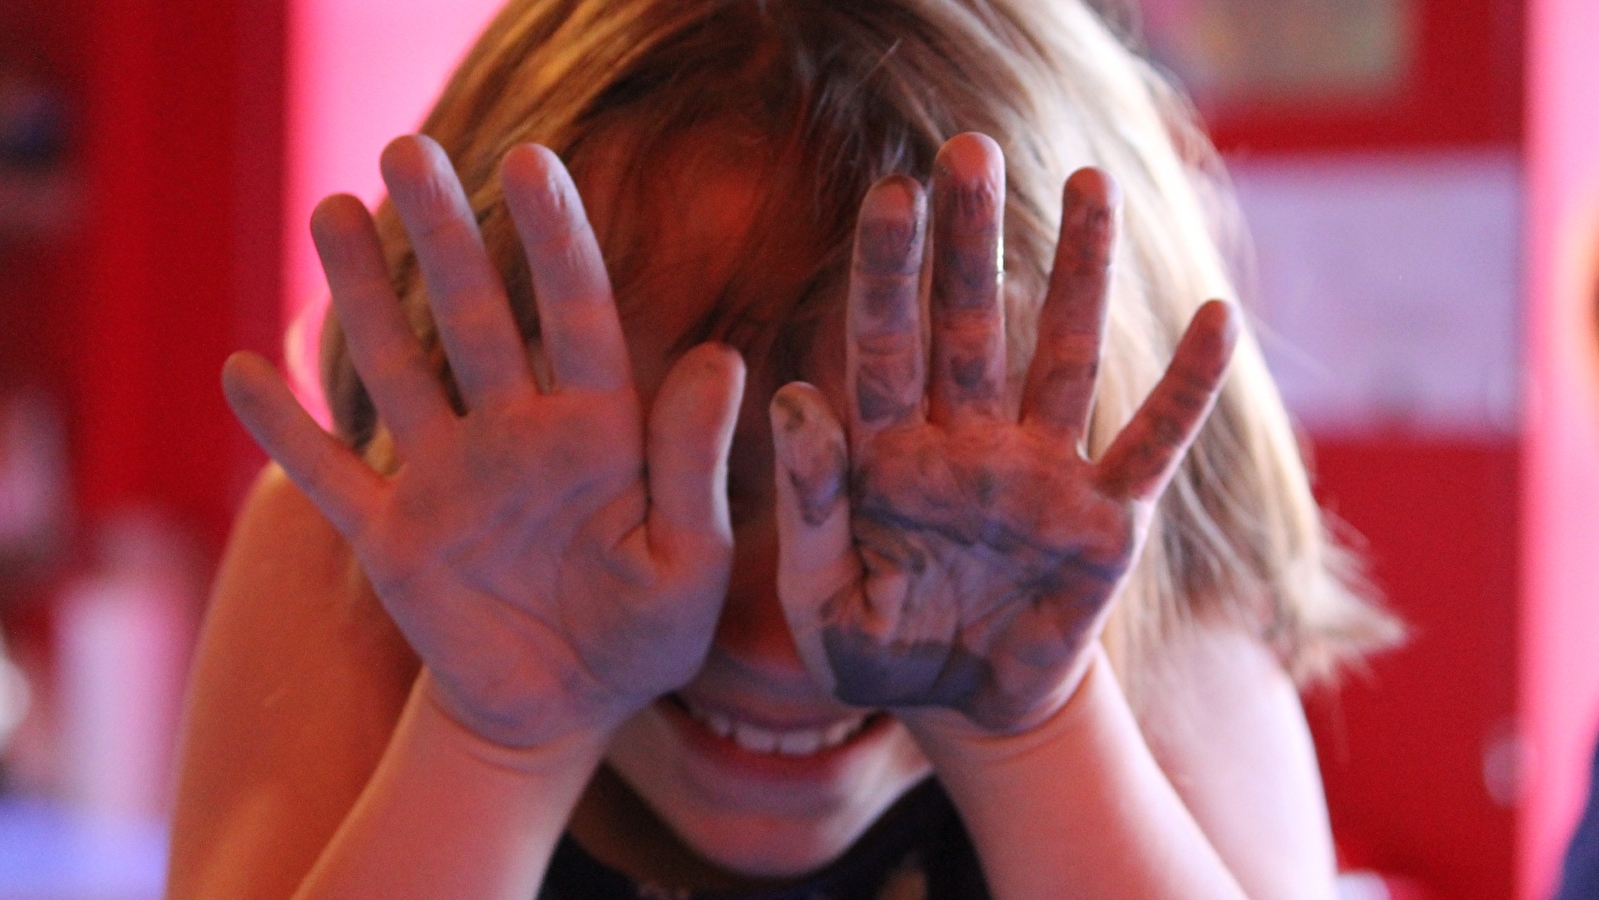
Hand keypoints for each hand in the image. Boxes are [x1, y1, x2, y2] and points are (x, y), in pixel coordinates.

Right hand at [222, 136, 743, 747]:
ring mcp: (446, 477)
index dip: (555, 240)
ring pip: (396, 369)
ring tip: (335, 212)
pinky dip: (285, 431)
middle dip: (444, 236)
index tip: (530, 160)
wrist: (566, 708)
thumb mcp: (687, 560)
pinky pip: (327, 476)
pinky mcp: (391, 535)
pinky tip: (243, 369)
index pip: (575, 315)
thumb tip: (722, 358)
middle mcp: (515, 434)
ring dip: (361, 296)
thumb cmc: (645, 635)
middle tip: (409, 149)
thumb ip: (692, 464)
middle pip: (473, 317)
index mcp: (596, 431)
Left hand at [770, 134, 1236, 734]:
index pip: (885, 348)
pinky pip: (1152, 444)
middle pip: (973, 326)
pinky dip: (1186, 390)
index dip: (888, 275)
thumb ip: (810, 504)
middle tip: (970, 148)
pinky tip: (1216, 317)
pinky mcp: (1105, 522)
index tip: (890, 197)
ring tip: (1089, 182)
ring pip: (1064, 358)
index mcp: (889, 457)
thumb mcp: (822, 597)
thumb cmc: (878, 654)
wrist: (965, 709)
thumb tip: (792, 397)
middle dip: (972, 242)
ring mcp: (1041, 474)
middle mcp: (967, 444)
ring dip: (1079, 274)